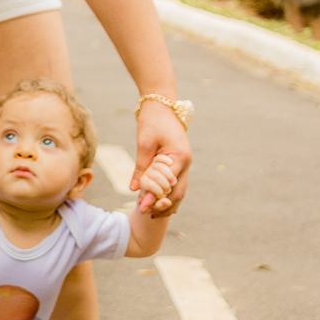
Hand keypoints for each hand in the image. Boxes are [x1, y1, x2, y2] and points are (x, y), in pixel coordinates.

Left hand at [131, 99, 190, 215]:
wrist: (161, 104)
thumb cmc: (152, 121)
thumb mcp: (144, 144)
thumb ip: (140, 167)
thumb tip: (133, 189)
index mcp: (180, 158)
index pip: (169, 185)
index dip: (156, 199)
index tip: (142, 209)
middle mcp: (186, 162)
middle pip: (178, 192)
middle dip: (163, 205)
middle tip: (147, 215)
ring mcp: (184, 163)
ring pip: (179, 189)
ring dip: (167, 202)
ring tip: (153, 215)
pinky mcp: (178, 162)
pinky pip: (176, 182)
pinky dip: (168, 193)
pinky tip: (158, 202)